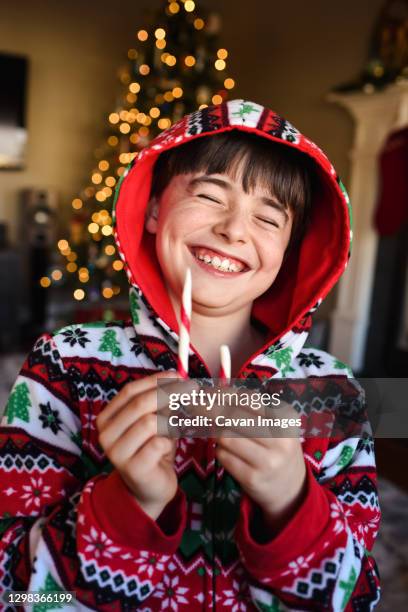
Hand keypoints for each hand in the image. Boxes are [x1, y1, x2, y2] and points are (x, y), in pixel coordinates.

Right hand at [96, 371, 182, 520]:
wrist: (151, 488)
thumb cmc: (153, 449)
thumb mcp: (155, 420)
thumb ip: (160, 400)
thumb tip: (178, 377)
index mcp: (107, 417)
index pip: (130, 391)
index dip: (155, 381)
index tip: (179, 375)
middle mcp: (106, 434)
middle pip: (139, 404)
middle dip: (169, 394)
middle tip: (192, 390)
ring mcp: (116, 453)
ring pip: (149, 422)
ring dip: (170, 421)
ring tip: (178, 426)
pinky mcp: (132, 469)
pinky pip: (157, 444)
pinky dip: (169, 442)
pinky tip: (168, 449)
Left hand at [215, 401, 305, 536]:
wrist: (291, 487)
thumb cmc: (275, 447)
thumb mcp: (273, 424)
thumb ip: (248, 407)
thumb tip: (212, 392)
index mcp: (285, 418)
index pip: (248, 398)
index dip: (222, 393)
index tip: (206, 391)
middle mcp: (280, 439)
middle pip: (233, 417)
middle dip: (209, 409)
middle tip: (195, 406)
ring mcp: (267, 461)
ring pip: (225, 437)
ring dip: (215, 432)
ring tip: (217, 432)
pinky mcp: (253, 479)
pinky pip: (223, 456)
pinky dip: (218, 450)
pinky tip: (225, 451)